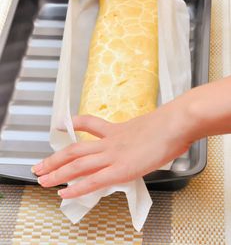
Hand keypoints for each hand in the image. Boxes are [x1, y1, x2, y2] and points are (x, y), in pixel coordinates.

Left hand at [32, 96, 192, 198]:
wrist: (175, 123)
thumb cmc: (169, 124)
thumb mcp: (150, 124)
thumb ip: (142, 134)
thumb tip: (148, 139)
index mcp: (118, 130)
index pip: (90, 124)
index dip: (74, 124)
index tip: (62, 124)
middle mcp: (110, 142)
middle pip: (75, 149)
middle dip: (54, 158)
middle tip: (38, 165)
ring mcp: (114, 155)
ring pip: (78, 164)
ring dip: (57, 172)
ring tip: (41, 179)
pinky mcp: (121, 169)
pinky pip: (93, 180)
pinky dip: (76, 187)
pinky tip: (64, 192)